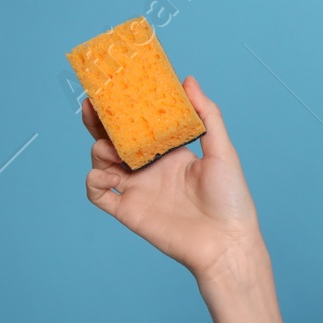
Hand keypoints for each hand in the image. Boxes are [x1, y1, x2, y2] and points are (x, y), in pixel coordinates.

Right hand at [81, 76, 262, 283]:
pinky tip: (104, 174)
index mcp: (171, 153)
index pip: (141, 126)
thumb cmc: (231, 198)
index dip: (126, 110)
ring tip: (110, 148)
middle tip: (91, 105)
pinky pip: (98, 194)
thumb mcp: (223, 150)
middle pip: (115, 141)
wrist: (226, 242)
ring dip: (99, 151)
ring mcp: (138, 189)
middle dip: (100, 123)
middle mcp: (151, 168)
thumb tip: (188, 80)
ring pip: (102, 163)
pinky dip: (93, 181)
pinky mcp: (128, 211)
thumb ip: (207, 115)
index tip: (114, 89)